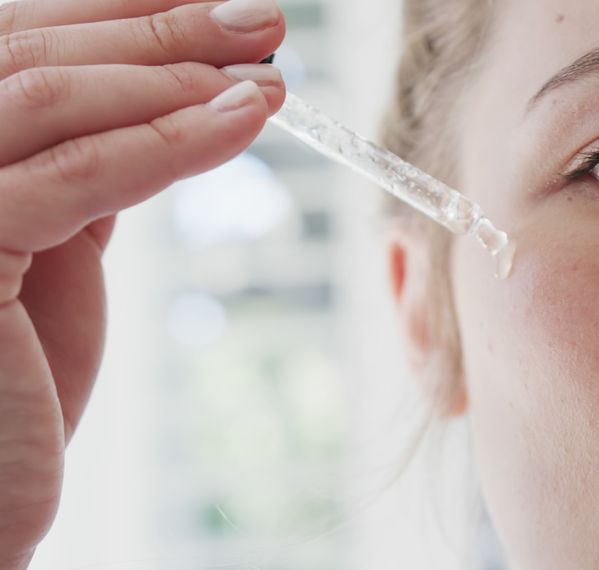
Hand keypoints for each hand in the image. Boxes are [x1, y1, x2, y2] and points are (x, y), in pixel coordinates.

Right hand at [0, 0, 285, 565]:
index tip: (212, 4)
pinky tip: (240, 121)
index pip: (18, 44)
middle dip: (157, 29)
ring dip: (172, 76)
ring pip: (49, 99)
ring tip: (268, 76)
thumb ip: (81, 173)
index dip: (116, 10)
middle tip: (261, 19)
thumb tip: (165, 105)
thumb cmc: (7, 384)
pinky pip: (74, 178)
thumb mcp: (51, 254)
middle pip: (32, 54)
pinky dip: (166, 143)